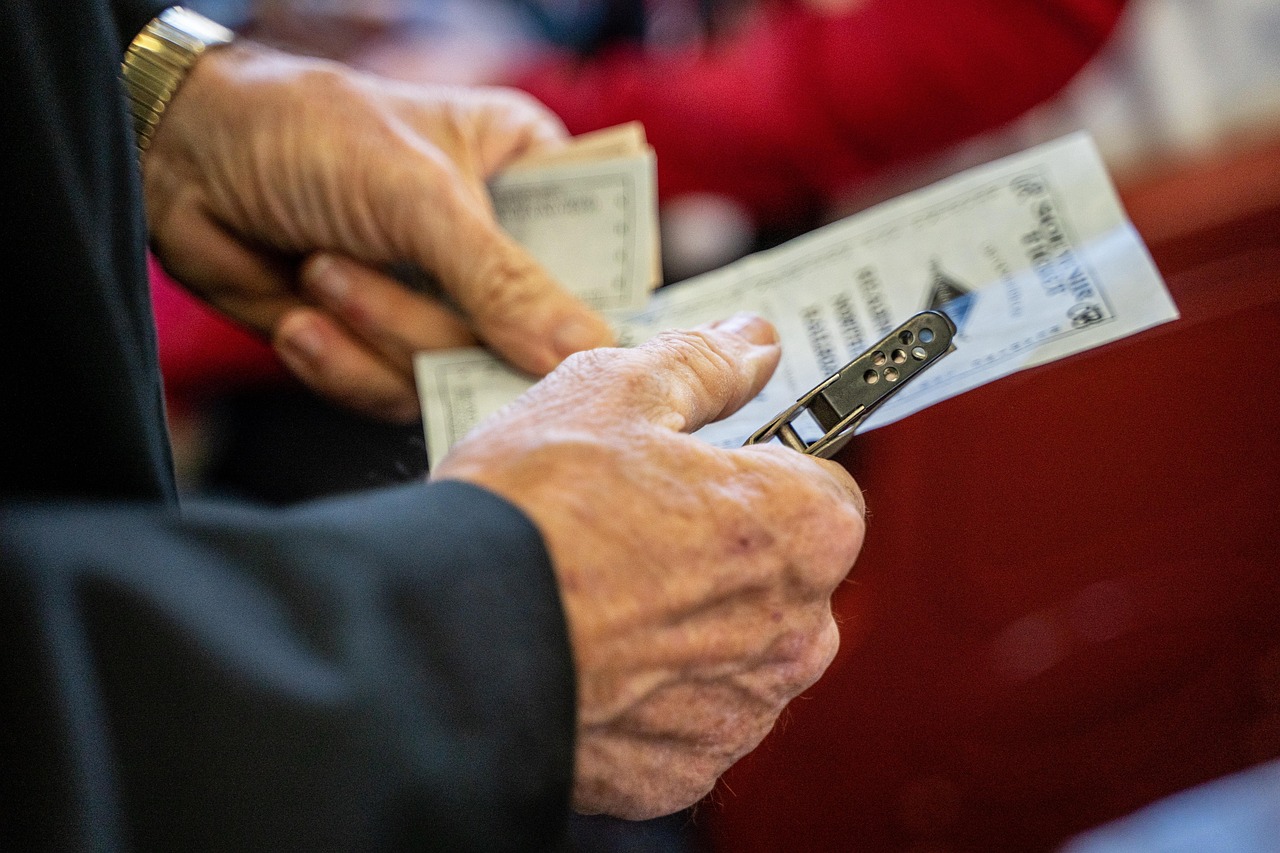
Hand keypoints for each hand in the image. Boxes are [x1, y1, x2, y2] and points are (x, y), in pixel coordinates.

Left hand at [143, 43, 613, 421]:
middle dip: (443, 323)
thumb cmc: (312, 135)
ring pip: (455, 372)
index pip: (603, 261)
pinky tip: (300, 320)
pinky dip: (342, 366)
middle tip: (373, 268)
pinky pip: (394, 393)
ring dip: (379, 333)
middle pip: (528, 339)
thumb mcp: (420, 197)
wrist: (181, 157)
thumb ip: (503, 282)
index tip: (584, 356)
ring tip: (319, 269)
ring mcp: (441, 301)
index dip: (595, 311)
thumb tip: (584, 351)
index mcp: (530, 179)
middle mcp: (496, 248)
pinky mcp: (382, 345)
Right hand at [432, 314, 865, 818]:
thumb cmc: (535, 513)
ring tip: (600, 596)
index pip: (821, 487)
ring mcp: (740, 711)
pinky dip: (649, 696)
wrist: (447, 640)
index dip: (756, 472)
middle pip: (780, 577)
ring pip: (733, 654)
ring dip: (687, 629)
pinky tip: (591, 660)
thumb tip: (754, 343)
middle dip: (723, 554)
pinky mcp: (681, 771)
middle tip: (634, 531)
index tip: (703, 472)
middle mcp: (796, 631)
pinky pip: (683, 720)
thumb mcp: (617, 391)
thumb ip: (707, 364)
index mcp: (804, 528)